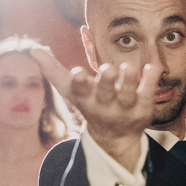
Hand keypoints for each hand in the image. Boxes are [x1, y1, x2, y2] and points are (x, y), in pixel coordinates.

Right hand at [30, 47, 161, 169]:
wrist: (115, 135)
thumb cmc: (91, 103)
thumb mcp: (72, 91)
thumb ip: (53, 70)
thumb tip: (32, 49)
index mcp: (86, 99)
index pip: (80, 91)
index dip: (79, 82)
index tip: (78, 72)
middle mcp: (106, 105)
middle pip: (106, 93)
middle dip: (107, 81)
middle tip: (109, 69)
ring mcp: (126, 108)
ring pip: (129, 94)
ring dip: (130, 80)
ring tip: (130, 67)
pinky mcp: (144, 108)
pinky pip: (149, 93)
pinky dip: (151, 80)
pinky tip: (153, 67)